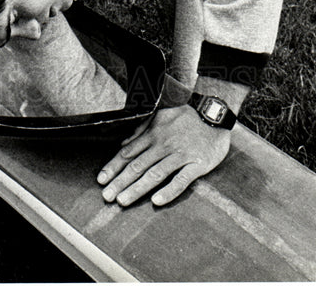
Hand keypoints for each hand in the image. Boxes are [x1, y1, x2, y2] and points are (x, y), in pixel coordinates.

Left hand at [97, 104, 230, 206]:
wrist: (214, 113)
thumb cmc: (187, 116)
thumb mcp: (161, 116)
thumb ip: (142, 130)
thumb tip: (123, 143)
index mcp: (153, 134)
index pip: (128, 153)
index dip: (113, 167)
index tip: (101, 180)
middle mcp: (163, 145)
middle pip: (137, 166)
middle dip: (120, 181)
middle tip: (106, 197)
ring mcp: (179, 155)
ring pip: (154, 174)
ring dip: (137, 188)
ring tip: (123, 201)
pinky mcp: (196, 164)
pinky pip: (181, 179)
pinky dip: (169, 191)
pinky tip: (156, 201)